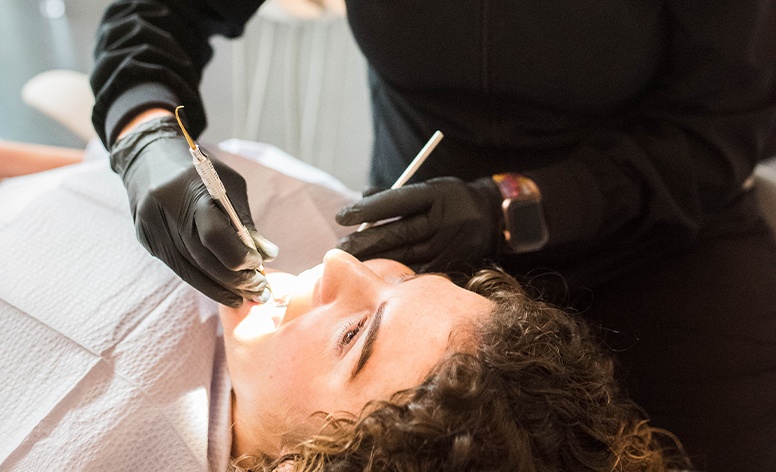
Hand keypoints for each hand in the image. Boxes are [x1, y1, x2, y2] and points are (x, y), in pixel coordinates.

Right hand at [110, 116, 277, 306]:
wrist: (148, 155)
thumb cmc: (200, 171)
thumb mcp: (228, 185)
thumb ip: (245, 221)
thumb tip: (268, 255)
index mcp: (191, 189)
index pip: (214, 234)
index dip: (238, 256)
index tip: (259, 264)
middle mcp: (166, 209)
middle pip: (202, 258)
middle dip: (235, 280)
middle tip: (260, 292)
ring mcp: (151, 226)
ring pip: (188, 269)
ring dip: (220, 288)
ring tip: (245, 297)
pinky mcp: (144, 238)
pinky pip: (177, 267)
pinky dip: (201, 281)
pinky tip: (222, 290)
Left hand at [335, 177, 502, 271]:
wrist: (495, 216)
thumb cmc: (451, 200)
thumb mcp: (430, 187)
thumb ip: (396, 193)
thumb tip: (362, 196)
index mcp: (438, 194)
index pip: (396, 200)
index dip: (367, 209)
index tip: (342, 216)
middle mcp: (446, 219)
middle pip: (399, 232)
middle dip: (366, 241)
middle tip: (341, 247)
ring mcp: (452, 244)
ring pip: (407, 256)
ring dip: (377, 261)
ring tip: (354, 262)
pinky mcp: (456, 263)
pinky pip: (421, 272)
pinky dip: (398, 274)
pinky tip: (379, 276)